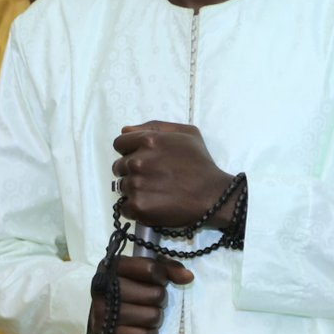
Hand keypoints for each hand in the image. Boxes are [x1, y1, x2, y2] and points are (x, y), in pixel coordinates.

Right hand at [89, 255, 193, 333]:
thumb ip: (168, 268)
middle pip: (156, 295)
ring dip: (154, 317)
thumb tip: (188, 277)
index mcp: (114, 266)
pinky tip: (141, 327)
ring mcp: (101, 312)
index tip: (158, 280)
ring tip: (144, 313)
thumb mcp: (146, 268)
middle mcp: (104, 287)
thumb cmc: (129, 284)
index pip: (151, 269)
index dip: (161, 277)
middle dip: (159, 298)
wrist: (101, 308)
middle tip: (149, 300)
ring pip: (152, 317)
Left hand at [112, 122, 235, 229]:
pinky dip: (135, 207)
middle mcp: (138, 161)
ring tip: (156, 192)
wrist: (214, 196)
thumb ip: (155, 126)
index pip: (120, 144)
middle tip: (152, 178)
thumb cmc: (202, 164)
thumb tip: (126, 130)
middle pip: (118, 166)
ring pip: (122, 187)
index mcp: (148, 141)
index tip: (143, 160)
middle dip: (132, 171)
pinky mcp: (138, 206)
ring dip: (134, 189)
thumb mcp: (188, 134)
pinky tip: (152, 205)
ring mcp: (136, 185)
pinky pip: (124, 207)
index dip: (130, 151)